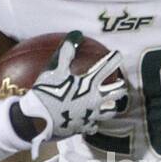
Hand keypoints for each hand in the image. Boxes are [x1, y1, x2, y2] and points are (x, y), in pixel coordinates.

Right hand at [18, 32, 126, 155]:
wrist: (39, 120)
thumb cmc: (46, 93)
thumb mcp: (54, 69)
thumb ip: (66, 51)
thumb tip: (76, 33)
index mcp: (89, 84)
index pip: (106, 67)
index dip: (114, 58)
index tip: (118, 54)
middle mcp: (95, 100)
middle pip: (116, 92)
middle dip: (120, 87)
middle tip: (120, 83)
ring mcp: (91, 115)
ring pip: (110, 112)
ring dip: (111, 106)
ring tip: (111, 105)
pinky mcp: (84, 127)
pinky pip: (93, 126)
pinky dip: (93, 123)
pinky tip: (92, 122)